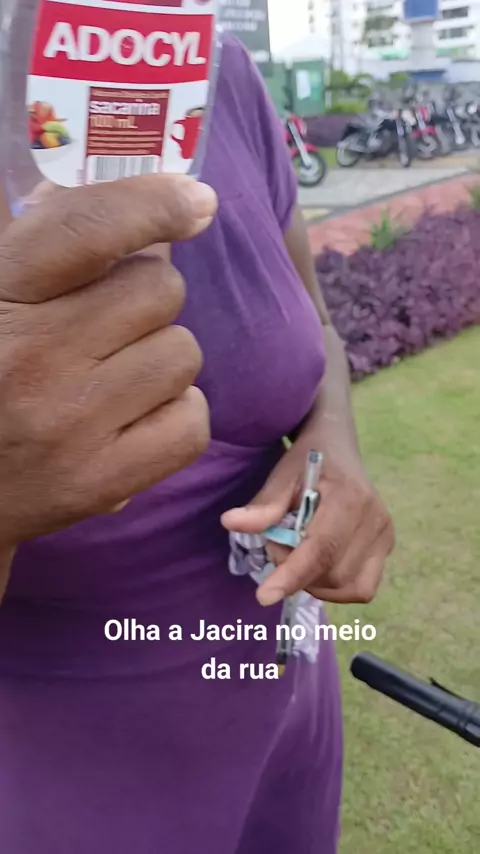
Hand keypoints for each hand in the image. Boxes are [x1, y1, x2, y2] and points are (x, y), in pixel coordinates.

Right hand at [0, 174, 216, 592]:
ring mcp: (70, 425)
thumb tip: (143, 219)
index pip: (87, 230)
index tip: (196, 202)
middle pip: (158, 288)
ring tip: (115, 376)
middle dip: (148, 296)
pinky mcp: (101, 482)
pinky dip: (176, 414)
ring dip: (162, 356)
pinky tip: (136, 417)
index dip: (154, 205)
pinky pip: (192, 422)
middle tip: (114, 321)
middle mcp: (33, 358)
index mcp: (0, 298)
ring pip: (182, 353)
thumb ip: (46, 249)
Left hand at [222, 440, 394, 605]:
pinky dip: (335, 587)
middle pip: (333, 573)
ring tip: (298, 552)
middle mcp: (375, 519)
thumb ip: (264, 503)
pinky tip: (317, 566)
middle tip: (278, 546)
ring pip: (347, 586)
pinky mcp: (387, 546)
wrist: (337, 444)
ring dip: (314, 581)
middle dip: (298, 573)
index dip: (293, 575)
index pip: (322, 549)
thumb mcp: (283, 472)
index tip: (264, 596)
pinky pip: (362, 587)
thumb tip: (231, 523)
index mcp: (350, 497)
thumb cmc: (309, 457)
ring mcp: (385, 535)